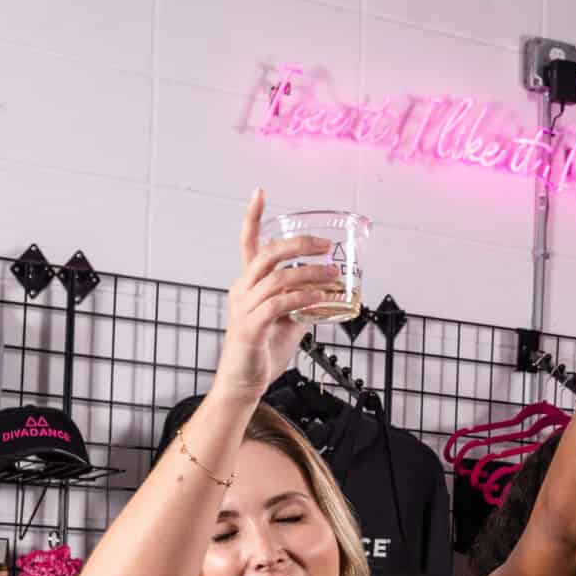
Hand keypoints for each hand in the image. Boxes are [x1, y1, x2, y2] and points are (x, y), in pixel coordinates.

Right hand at [216, 188, 340, 397]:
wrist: (244, 383)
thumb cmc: (262, 351)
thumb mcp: (288, 321)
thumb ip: (303, 304)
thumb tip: (329, 295)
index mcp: (248, 283)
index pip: (247, 243)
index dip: (252, 217)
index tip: (260, 192)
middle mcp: (242, 289)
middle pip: (268, 254)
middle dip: (299, 244)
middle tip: (326, 246)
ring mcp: (244, 308)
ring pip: (277, 278)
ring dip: (310, 274)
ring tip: (333, 275)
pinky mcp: (251, 327)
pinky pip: (278, 305)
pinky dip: (302, 298)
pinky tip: (321, 298)